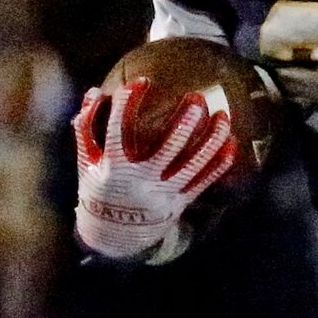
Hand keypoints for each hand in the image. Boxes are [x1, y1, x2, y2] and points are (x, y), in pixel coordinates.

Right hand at [73, 79, 235, 261]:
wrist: (114, 235)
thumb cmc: (99, 190)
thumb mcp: (86, 162)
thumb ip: (87, 127)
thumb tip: (94, 92)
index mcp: (114, 167)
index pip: (119, 130)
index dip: (128, 104)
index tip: (141, 82)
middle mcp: (141, 180)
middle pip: (167, 148)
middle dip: (183, 122)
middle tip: (196, 97)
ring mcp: (164, 192)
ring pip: (193, 165)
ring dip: (211, 140)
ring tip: (223, 115)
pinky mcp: (180, 202)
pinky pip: (204, 181)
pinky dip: (219, 163)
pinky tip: (231, 142)